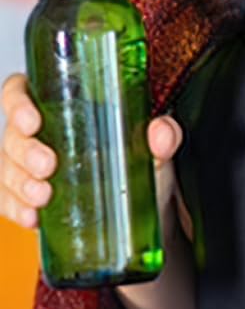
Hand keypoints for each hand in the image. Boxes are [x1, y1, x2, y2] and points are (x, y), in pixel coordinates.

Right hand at [0, 72, 187, 235]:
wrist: (145, 209)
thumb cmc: (144, 163)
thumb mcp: (157, 148)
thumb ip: (165, 136)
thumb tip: (161, 131)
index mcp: (66, 103)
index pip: (22, 91)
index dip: (18, 103)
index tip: (33, 122)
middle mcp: (43, 131)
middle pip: (12, 134)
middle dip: (24, 151)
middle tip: (49, 165)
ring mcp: (30, 165)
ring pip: (6, 168)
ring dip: (19, 183)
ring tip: (43, 196)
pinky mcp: (28, 196)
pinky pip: (6, 200)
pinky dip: (16, 209)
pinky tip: (33, 216)